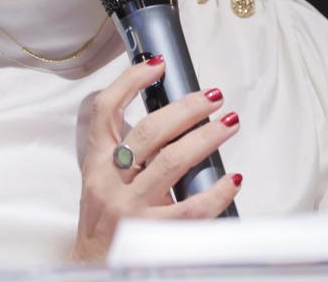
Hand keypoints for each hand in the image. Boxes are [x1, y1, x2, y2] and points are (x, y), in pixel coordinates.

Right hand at [70, 56, 241, 261]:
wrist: (93, 271)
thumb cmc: (105, 223)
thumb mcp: (103, 181)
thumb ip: (125, 151)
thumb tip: (171, 117)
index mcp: (96, 165)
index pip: (103, 112)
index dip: (129, 82)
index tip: (158, 65)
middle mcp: (110, 183)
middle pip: (149, 132)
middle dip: (186, 108)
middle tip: (214, 96)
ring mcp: (130, 208)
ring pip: (172, 162)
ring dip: (206, 137)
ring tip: (230, 122)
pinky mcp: (152, 234)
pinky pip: (191, 208)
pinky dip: (217, 191)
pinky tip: (234, 179)